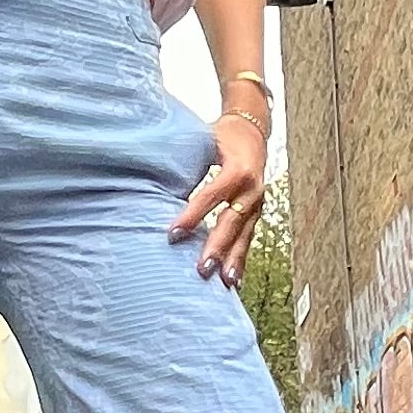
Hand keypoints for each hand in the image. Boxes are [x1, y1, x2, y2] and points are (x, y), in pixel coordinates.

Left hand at [171, 108, 267, 285]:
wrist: (253, 130)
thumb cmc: (222, 136)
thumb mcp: (204, 142)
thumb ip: (186, 162)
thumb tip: (155, 182)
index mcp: (238, 169)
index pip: (211, 195)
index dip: (192, 215)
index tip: (173, 233)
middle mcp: (252, 188)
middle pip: (231, 221)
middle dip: (216, 246)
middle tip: (201, 268)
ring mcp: (257, 202)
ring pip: (244, 235)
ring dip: (233, 260)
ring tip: (225, 282)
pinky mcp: (256, 212)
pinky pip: (248, 238)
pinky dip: (241, 259)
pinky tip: (234, 279)